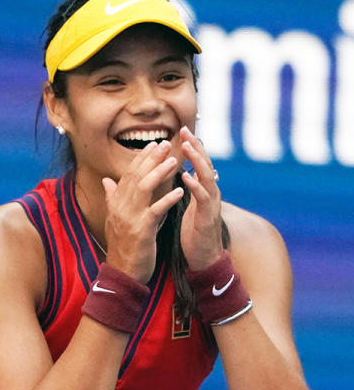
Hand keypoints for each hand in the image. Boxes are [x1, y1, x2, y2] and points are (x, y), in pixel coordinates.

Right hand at [101, 140, 184, 281]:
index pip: (128, 174)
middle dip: (151, 159)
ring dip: (159, 173)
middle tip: (165, 144)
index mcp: (116, 203)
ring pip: (144, 188)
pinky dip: (167, 199)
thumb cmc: (123, 245)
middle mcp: (120, 207)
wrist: (122, 271)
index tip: (154, 145)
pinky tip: (179, 191)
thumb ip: (112, 197)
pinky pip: (155, 211)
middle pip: (136, 176)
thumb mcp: (116, 218)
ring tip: (173, 161)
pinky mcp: (141, 230)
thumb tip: (106, 181)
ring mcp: (129, 218)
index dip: (141, 158)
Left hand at [178, 126, 223, 269]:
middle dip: (196, 146)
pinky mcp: (207, 218)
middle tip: (185, 130)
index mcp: (203, 191)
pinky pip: (203, 199)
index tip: (180, 131)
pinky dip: (195, 186)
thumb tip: (178, 174)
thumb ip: (184, 190)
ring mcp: (211, 205)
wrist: (203, 258)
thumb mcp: (186, 207)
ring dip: (197, 161)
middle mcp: (210, 194)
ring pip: (207, 177)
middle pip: (205, 165)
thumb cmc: (193, 232)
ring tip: (186, 146)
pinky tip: (186, 176)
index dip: (191, 147)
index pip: (198, 164)